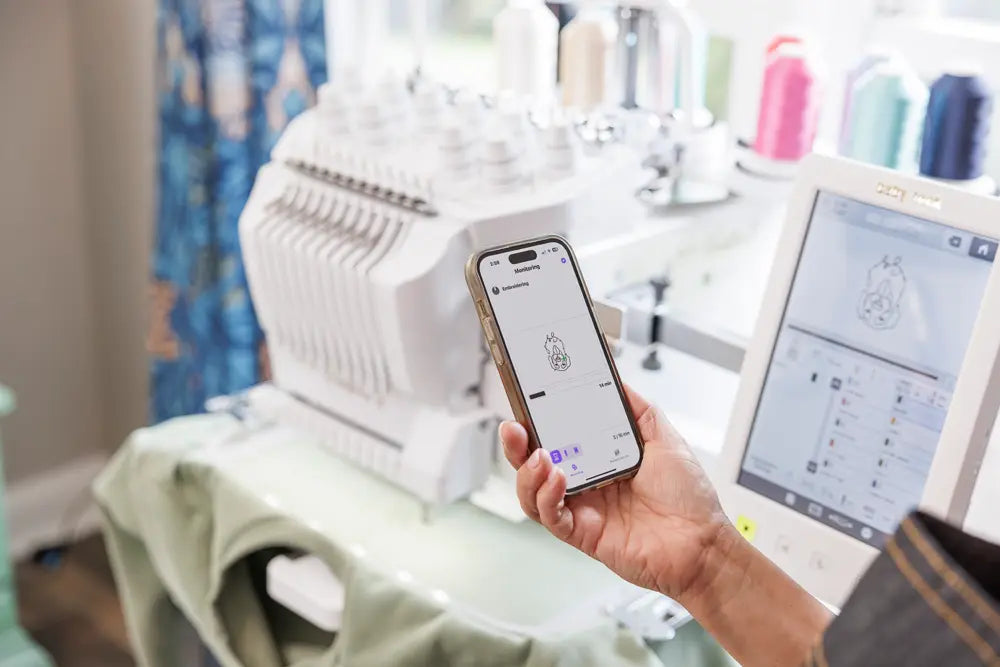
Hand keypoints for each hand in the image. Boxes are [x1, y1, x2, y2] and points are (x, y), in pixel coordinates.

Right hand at [499, 385, 733, 600]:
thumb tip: (615, 381)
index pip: (557, 436)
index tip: (527, 400)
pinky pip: (551, 517)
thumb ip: (637, 409)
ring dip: (528, 472)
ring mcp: (583, 509)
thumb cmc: (689, 498)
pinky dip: (547, 497)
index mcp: (601, 458)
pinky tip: (558, 480)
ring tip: (539, 456)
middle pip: (535, 463)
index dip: (538, 420)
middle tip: (514, 427)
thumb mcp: (664, 438)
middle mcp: (587, 482)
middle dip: (518, 444)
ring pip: (533, 491)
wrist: (703, 543)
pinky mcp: (583, 534)